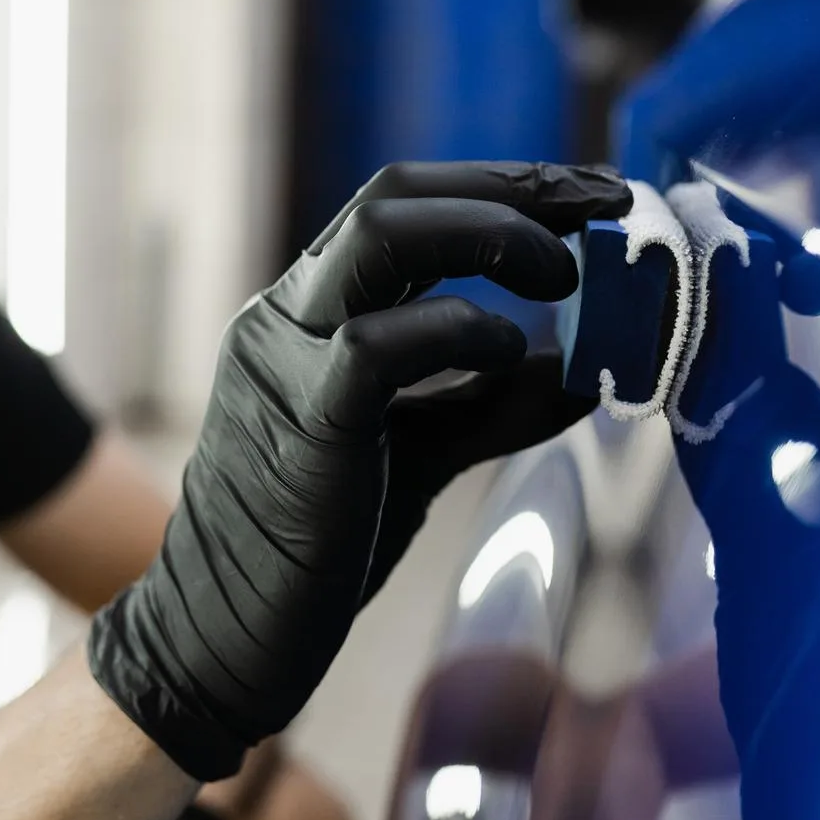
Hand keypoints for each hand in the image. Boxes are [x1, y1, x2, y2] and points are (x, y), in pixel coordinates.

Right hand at [88, 161, 632, 780]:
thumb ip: (492, 405)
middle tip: (599, 210)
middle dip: (510, 189)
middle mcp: (289, 314)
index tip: (593, 193)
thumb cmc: (314, 543)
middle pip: (393, 196)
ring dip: (491, 234)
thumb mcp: (422, 450)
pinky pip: (380, 343)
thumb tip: (588, 370)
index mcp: (308, 311)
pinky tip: (512, 355)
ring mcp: (288, 359)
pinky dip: (462, 332)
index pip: (402, 205)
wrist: (220, 634)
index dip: (504, 185)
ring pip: (380, 237)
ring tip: (562, 274)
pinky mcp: (305, 421)